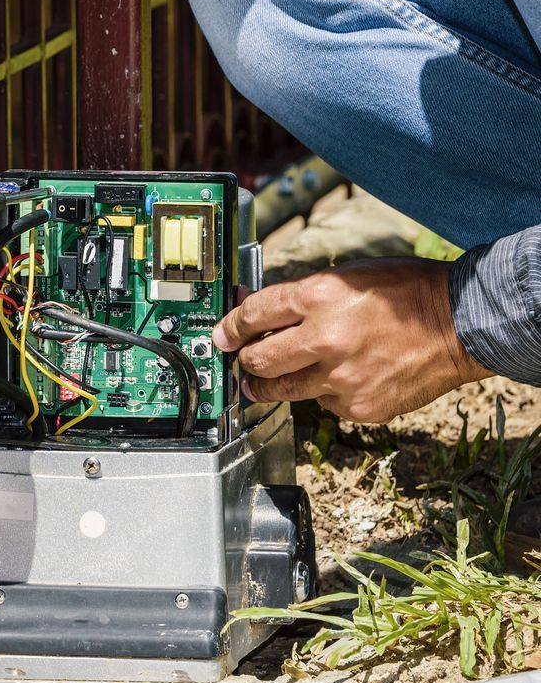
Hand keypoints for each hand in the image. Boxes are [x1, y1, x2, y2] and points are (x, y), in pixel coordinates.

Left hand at [212, 257, 493, 422]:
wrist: (462, 325)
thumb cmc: (406, 293)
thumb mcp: (347, 277)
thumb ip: (301, 296)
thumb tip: (259, 308)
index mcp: (319, 296)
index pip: (254, 314)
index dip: (230, 326)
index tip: (222, 335)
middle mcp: (325, 338)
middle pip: (257, 359)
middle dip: (243, 360)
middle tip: (242, 360)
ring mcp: (340, 377)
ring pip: (280, 389)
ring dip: (267, 384)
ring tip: (264, 380)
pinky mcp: (356, 406)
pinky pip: (321, 403)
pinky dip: (320, 393)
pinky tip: (335, 378)